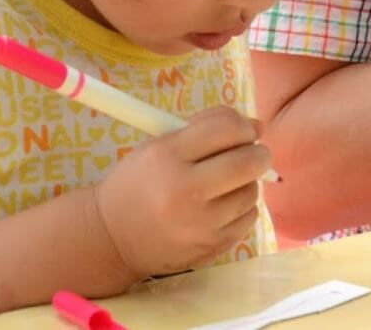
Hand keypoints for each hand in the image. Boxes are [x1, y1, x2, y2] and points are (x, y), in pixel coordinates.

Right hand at [89, 106, 269, 278]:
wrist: (112, 237)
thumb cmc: (138, 183)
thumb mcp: (158, 146)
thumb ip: (204, 129)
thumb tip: (257, 126)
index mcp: (167, 156)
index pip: (225, 129)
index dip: (243, 125)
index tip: (245, 130)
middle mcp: (185, 191)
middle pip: (248, 162)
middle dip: (258, 152)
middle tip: (252, 153)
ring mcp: (200, 224)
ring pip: (251, 191)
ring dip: (246, 182)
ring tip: (225, 183)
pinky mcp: (211, 246)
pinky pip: (248, 218)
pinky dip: (241, 208)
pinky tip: (221, 206)